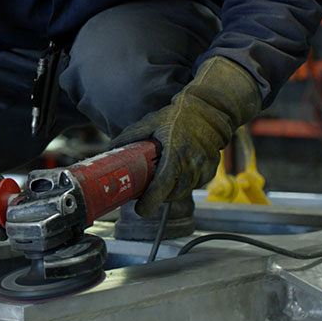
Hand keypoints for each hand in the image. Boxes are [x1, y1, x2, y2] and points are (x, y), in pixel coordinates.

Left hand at [112, 56, 261, 216]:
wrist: (209, 111)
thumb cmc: (178, 116)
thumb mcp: (151, 122)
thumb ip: (130, 136)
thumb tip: (110, 148)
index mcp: (176, 152)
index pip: (163, 185)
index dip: (151, 201)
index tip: (140, 209)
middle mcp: (193, 163)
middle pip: (172, 194)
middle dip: (157, 198)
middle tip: (144, 197)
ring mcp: (204, 168)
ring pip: (183, 192)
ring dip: (170, 192)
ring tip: (159, 184)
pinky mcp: (211, 170)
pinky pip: (193, 185)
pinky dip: (182, 185)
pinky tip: (175, 175)